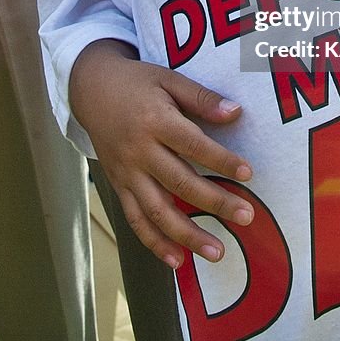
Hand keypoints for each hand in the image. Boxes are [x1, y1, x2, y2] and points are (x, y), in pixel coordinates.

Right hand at [70, 40, 253, 268]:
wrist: (90, 89)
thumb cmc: (137, 83)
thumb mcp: (169, 79)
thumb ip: (202, 97)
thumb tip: (236, 112)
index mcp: (155, 120)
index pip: (193, 145)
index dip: (222, 160)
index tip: (249, 174)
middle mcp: (139, 151)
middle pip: (180, 182)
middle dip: (215, 203)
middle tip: (246, 217)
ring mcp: (126, 173)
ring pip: (157, 210)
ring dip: (187, 235)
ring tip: (217, 252)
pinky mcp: (118, 186)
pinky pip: (135, 220)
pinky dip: (154, 243)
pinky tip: (177, 261)